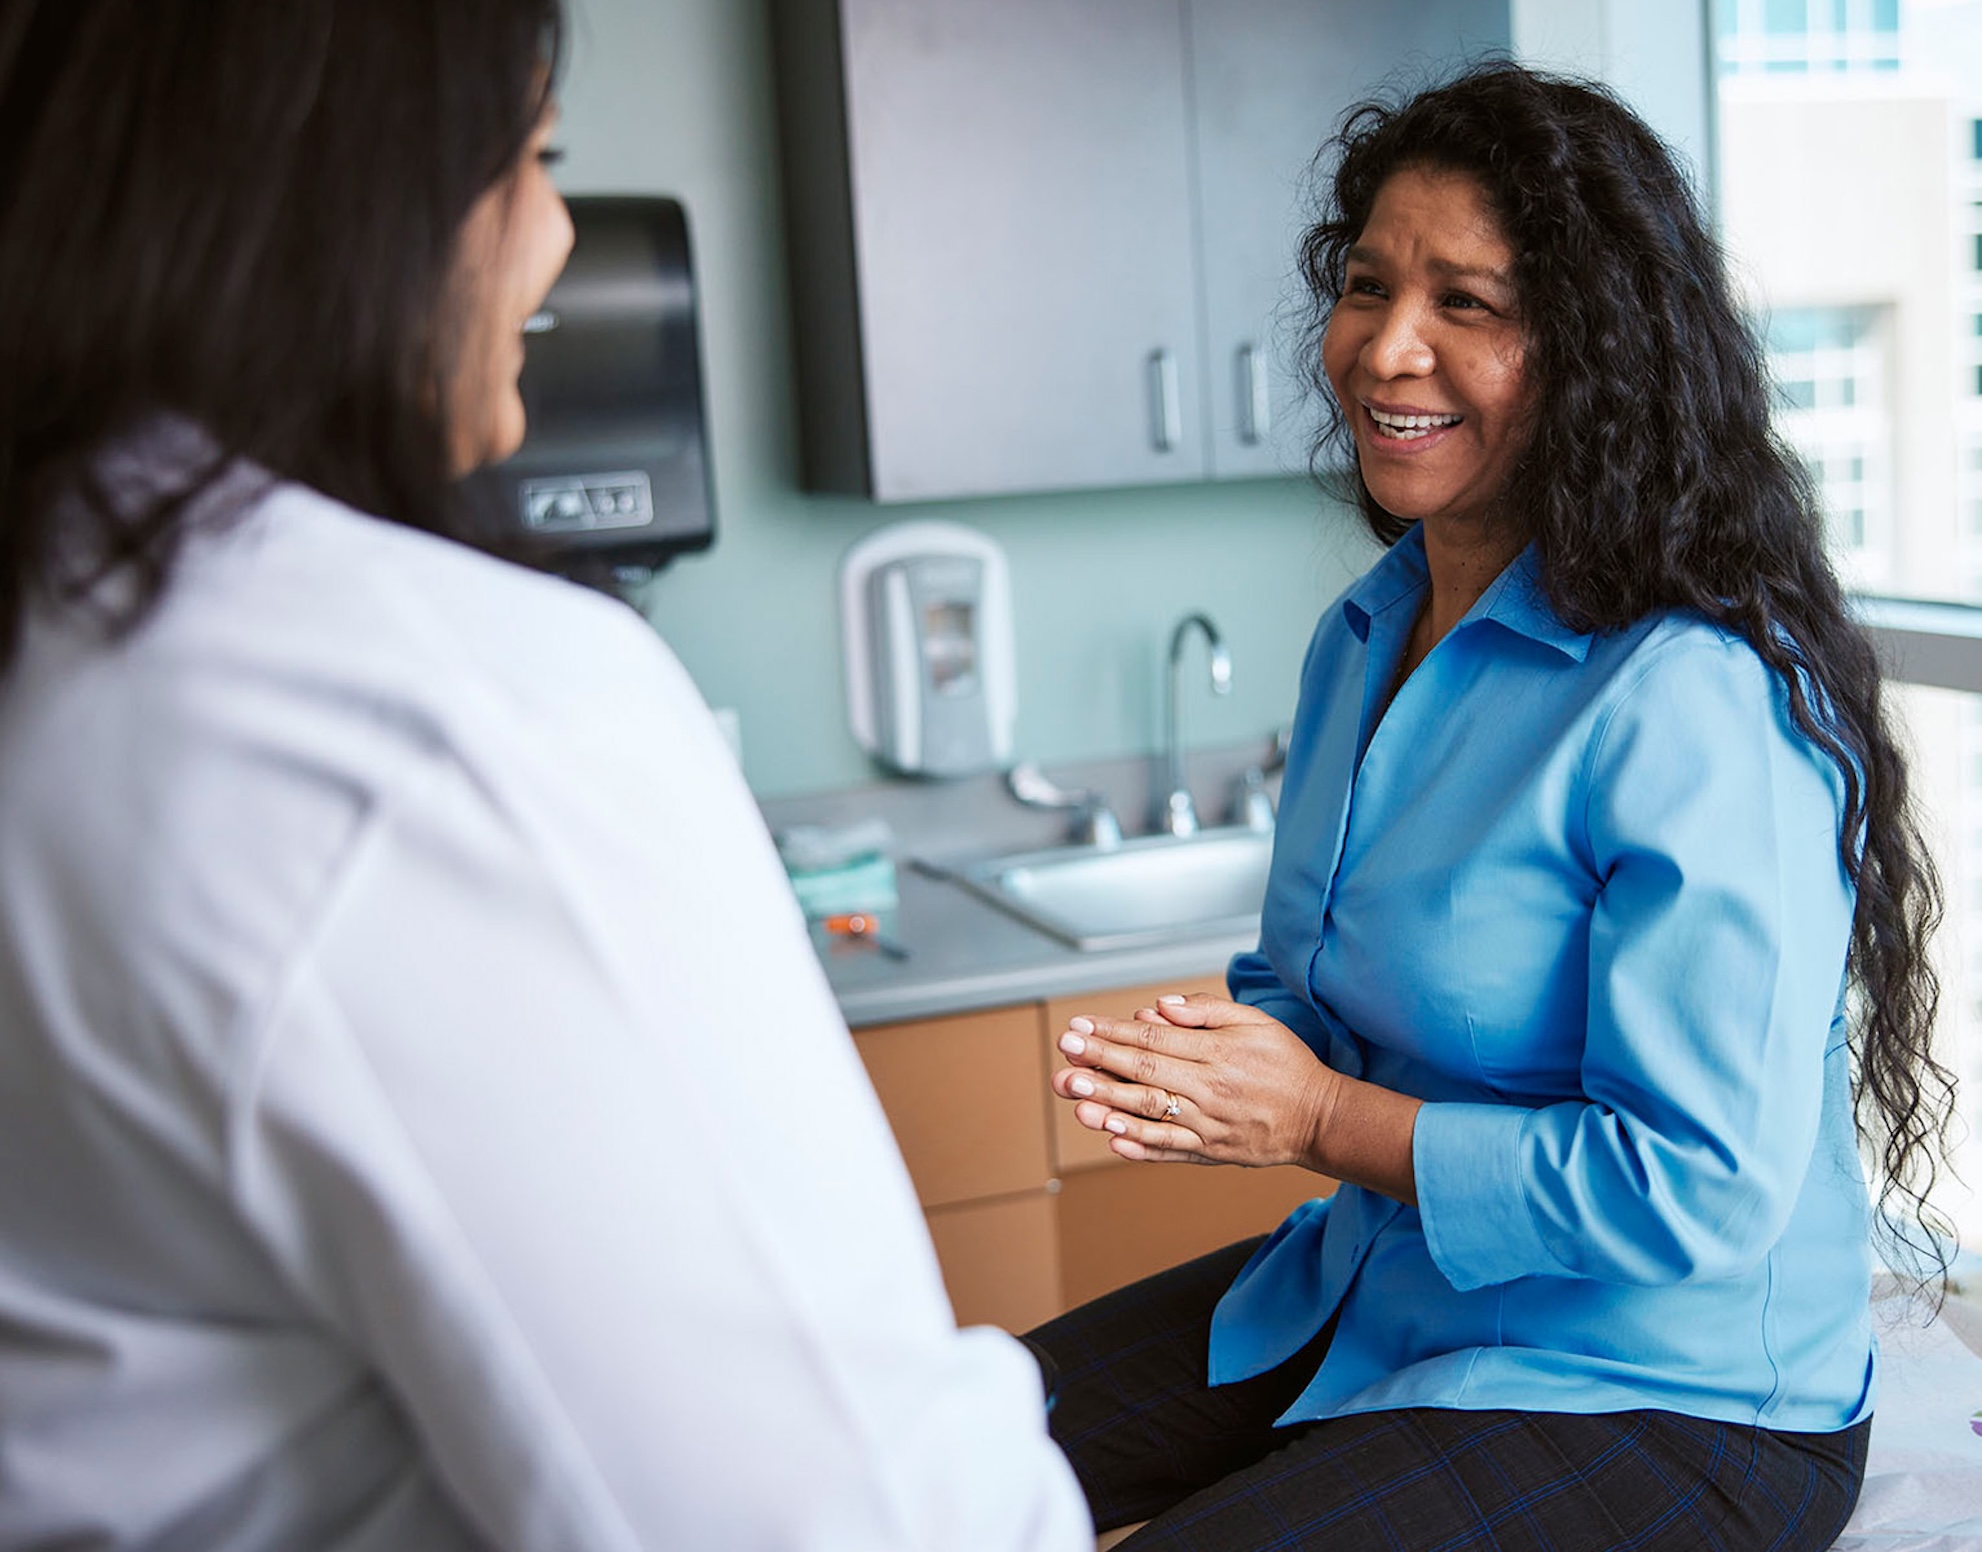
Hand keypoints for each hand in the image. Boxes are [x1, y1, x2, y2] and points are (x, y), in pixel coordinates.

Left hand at [1051, 993, 1337, 1170]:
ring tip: (1076, 1100)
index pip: (1154, 1041)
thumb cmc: (1285, 1063)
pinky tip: (1112, 1139)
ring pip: (1153, 1115)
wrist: (1320, 1117)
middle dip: (1100, 1064)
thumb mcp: (1255, 1021)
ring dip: (1111, 1106)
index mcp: (1218, 1053)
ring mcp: (1209, 1124)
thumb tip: (1160, 1007)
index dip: (1112, 1033)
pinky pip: (1171, 1150)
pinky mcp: (1212, 1152)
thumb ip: (1206, 1010)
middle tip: (1064, 1057)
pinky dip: (1141, 1146)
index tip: (1078, 1027)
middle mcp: (1211, 1089)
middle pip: (1146, 1075)